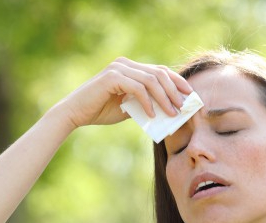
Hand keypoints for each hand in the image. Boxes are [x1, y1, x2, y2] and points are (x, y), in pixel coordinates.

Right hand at [52, 57, 192, 129]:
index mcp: (129, 67)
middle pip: (159, 73)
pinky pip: (138, 89)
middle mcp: (125, 63)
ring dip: (164, 98)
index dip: (177, 81)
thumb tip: (167, 110)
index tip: (190, 95)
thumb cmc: (100, 111)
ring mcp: (119, 68)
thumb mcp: (128, 108)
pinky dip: (147, 102)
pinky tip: (152, 115)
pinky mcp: (112, 77)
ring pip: (151, 80)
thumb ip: (144, 104)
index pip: (159, 70)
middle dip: (174, 90)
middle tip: (183, 107)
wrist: (75, 114)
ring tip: (172, 113)